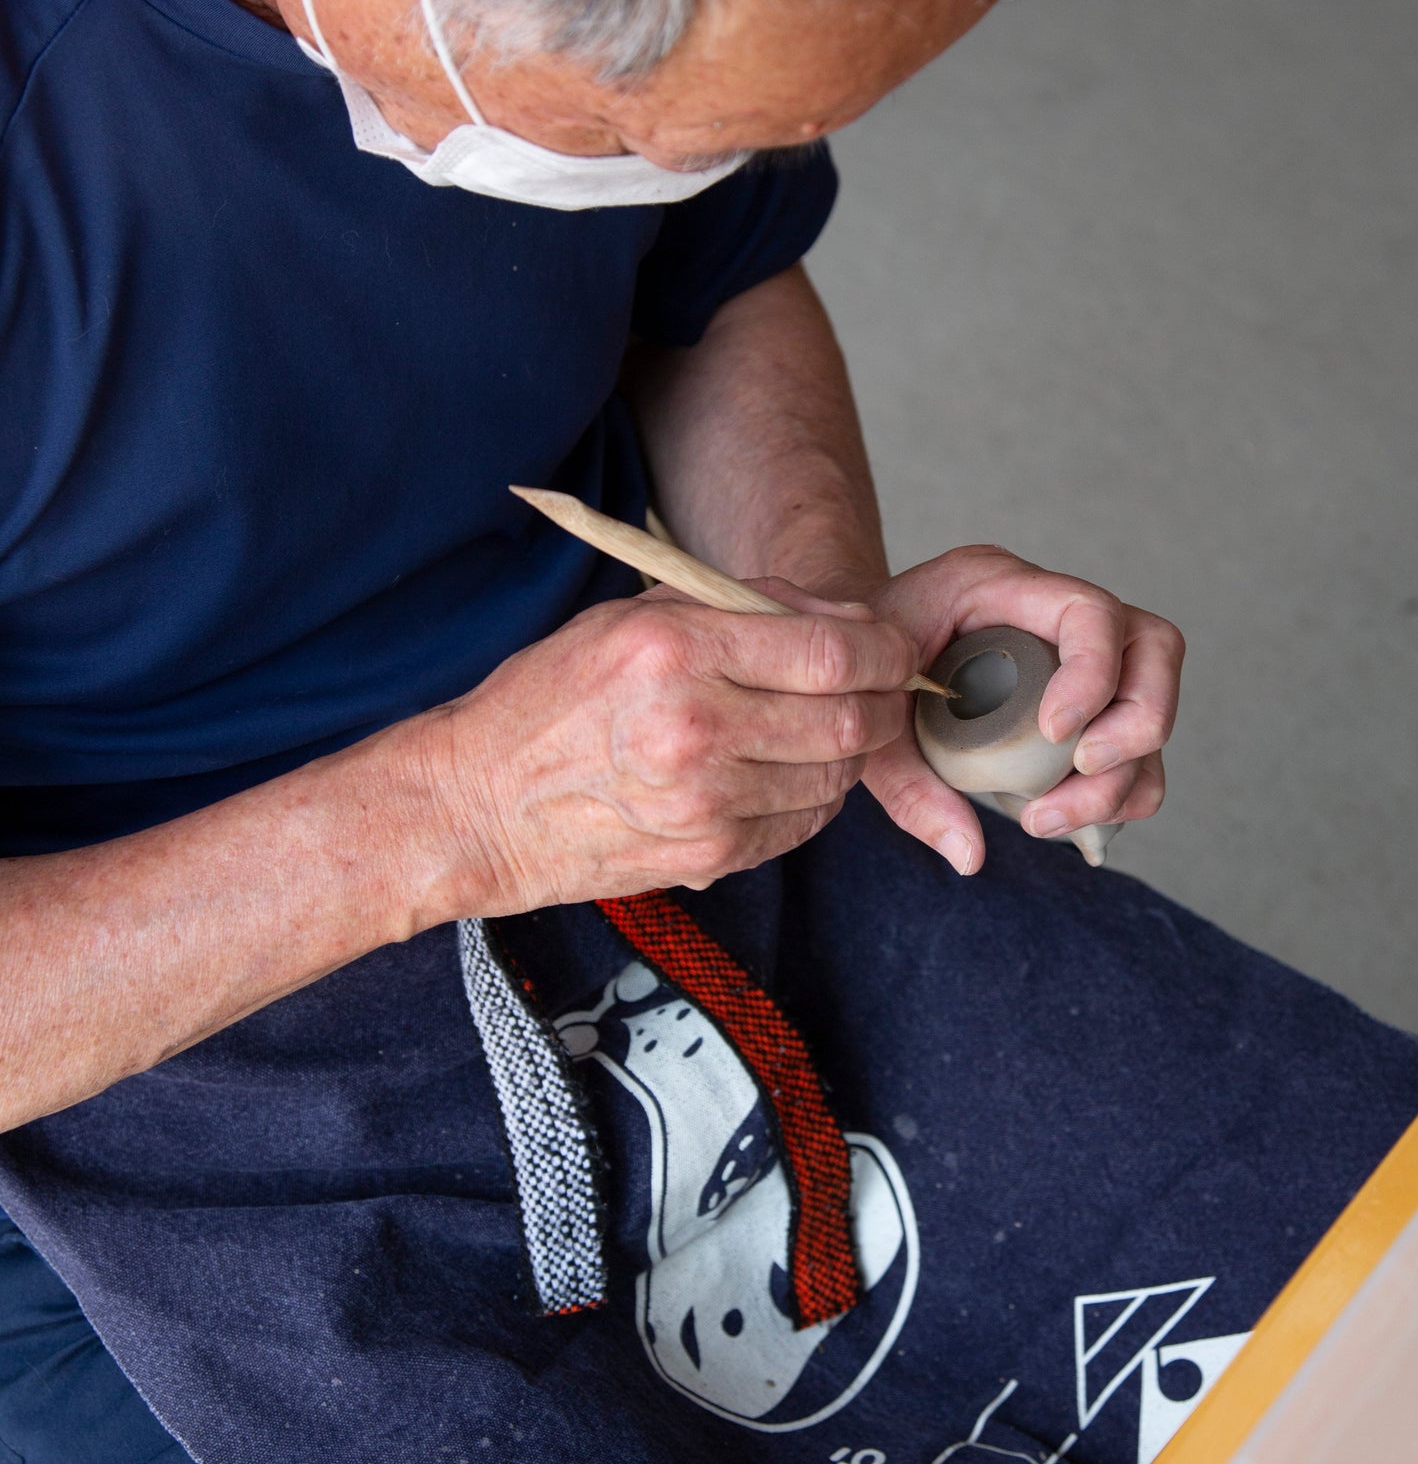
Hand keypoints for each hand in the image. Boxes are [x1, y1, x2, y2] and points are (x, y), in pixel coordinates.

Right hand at [413, 584, 918, 914]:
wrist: (477, 806)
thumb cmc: (551, 700)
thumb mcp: (632, 619)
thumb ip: (739, 608)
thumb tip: (843, 619)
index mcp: (675, 651)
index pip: (830, 655)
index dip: (884, 651)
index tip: (894, 648)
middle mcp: (694, 728)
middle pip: (847, 719)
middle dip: (884, 702)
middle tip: (886, 689)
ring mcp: (704, 802)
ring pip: (833, 776)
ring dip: (850, 751)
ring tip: (829, 727)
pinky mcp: (708, 855)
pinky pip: (801, 823)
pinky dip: (814, 796)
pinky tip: (786, 771)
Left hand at [854, 545, 1183, 874]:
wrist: (844, 654)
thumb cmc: (856, 671)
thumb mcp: (867, 723)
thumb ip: (910, 787)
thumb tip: (968, 855)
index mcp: (997, 583)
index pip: (1087, 609)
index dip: (1092, 673)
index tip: (1055, 735)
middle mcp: (1050, 610)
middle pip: (1153, 647)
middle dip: (1134, 724)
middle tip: (1078, 771)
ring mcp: (1075, 652)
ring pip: (1156, 697)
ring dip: (1128, 772)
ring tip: (1048, 817)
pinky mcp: (1084, 697)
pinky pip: (1139, 741)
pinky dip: (1124, 788)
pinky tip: (1064, 817)